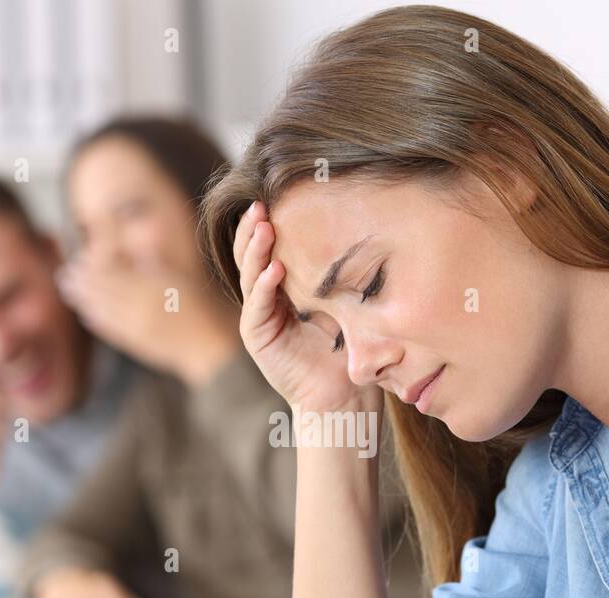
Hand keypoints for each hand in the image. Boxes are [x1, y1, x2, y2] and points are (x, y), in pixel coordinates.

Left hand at [58, 254, 238, 386]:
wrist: (206, 346)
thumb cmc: (198, 307)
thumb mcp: (178, 277)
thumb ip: (154, 260)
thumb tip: (136, 238)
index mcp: (150, 287)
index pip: (114, 271)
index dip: (95, 264)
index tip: (82, 256)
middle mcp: (138, 306)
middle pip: (102, 289)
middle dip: (82, 280)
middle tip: (66, 271)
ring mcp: (134, 326)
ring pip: (100, 308)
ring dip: (82, 298)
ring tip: (68, 287)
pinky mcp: (134, 343)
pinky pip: (108, 328)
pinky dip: (94, 318)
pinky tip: (86, 312)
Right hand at [231, 201, 380, 413]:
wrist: (345, 391)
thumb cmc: (351, 344)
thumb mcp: (347, 298)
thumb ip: (339, 271)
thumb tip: (358, 226)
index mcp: (287, 283)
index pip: (271, 245)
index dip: (270, 221)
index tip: (279, 194)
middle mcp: (268, 295)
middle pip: (252, 254)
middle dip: (254, 227)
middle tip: (261, 202)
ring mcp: (259, 315)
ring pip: (250, 274)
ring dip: (255, 249)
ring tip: (263, 226)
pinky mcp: (256, 336)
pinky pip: (257, 306)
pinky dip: (264, 285)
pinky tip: (274, 268)